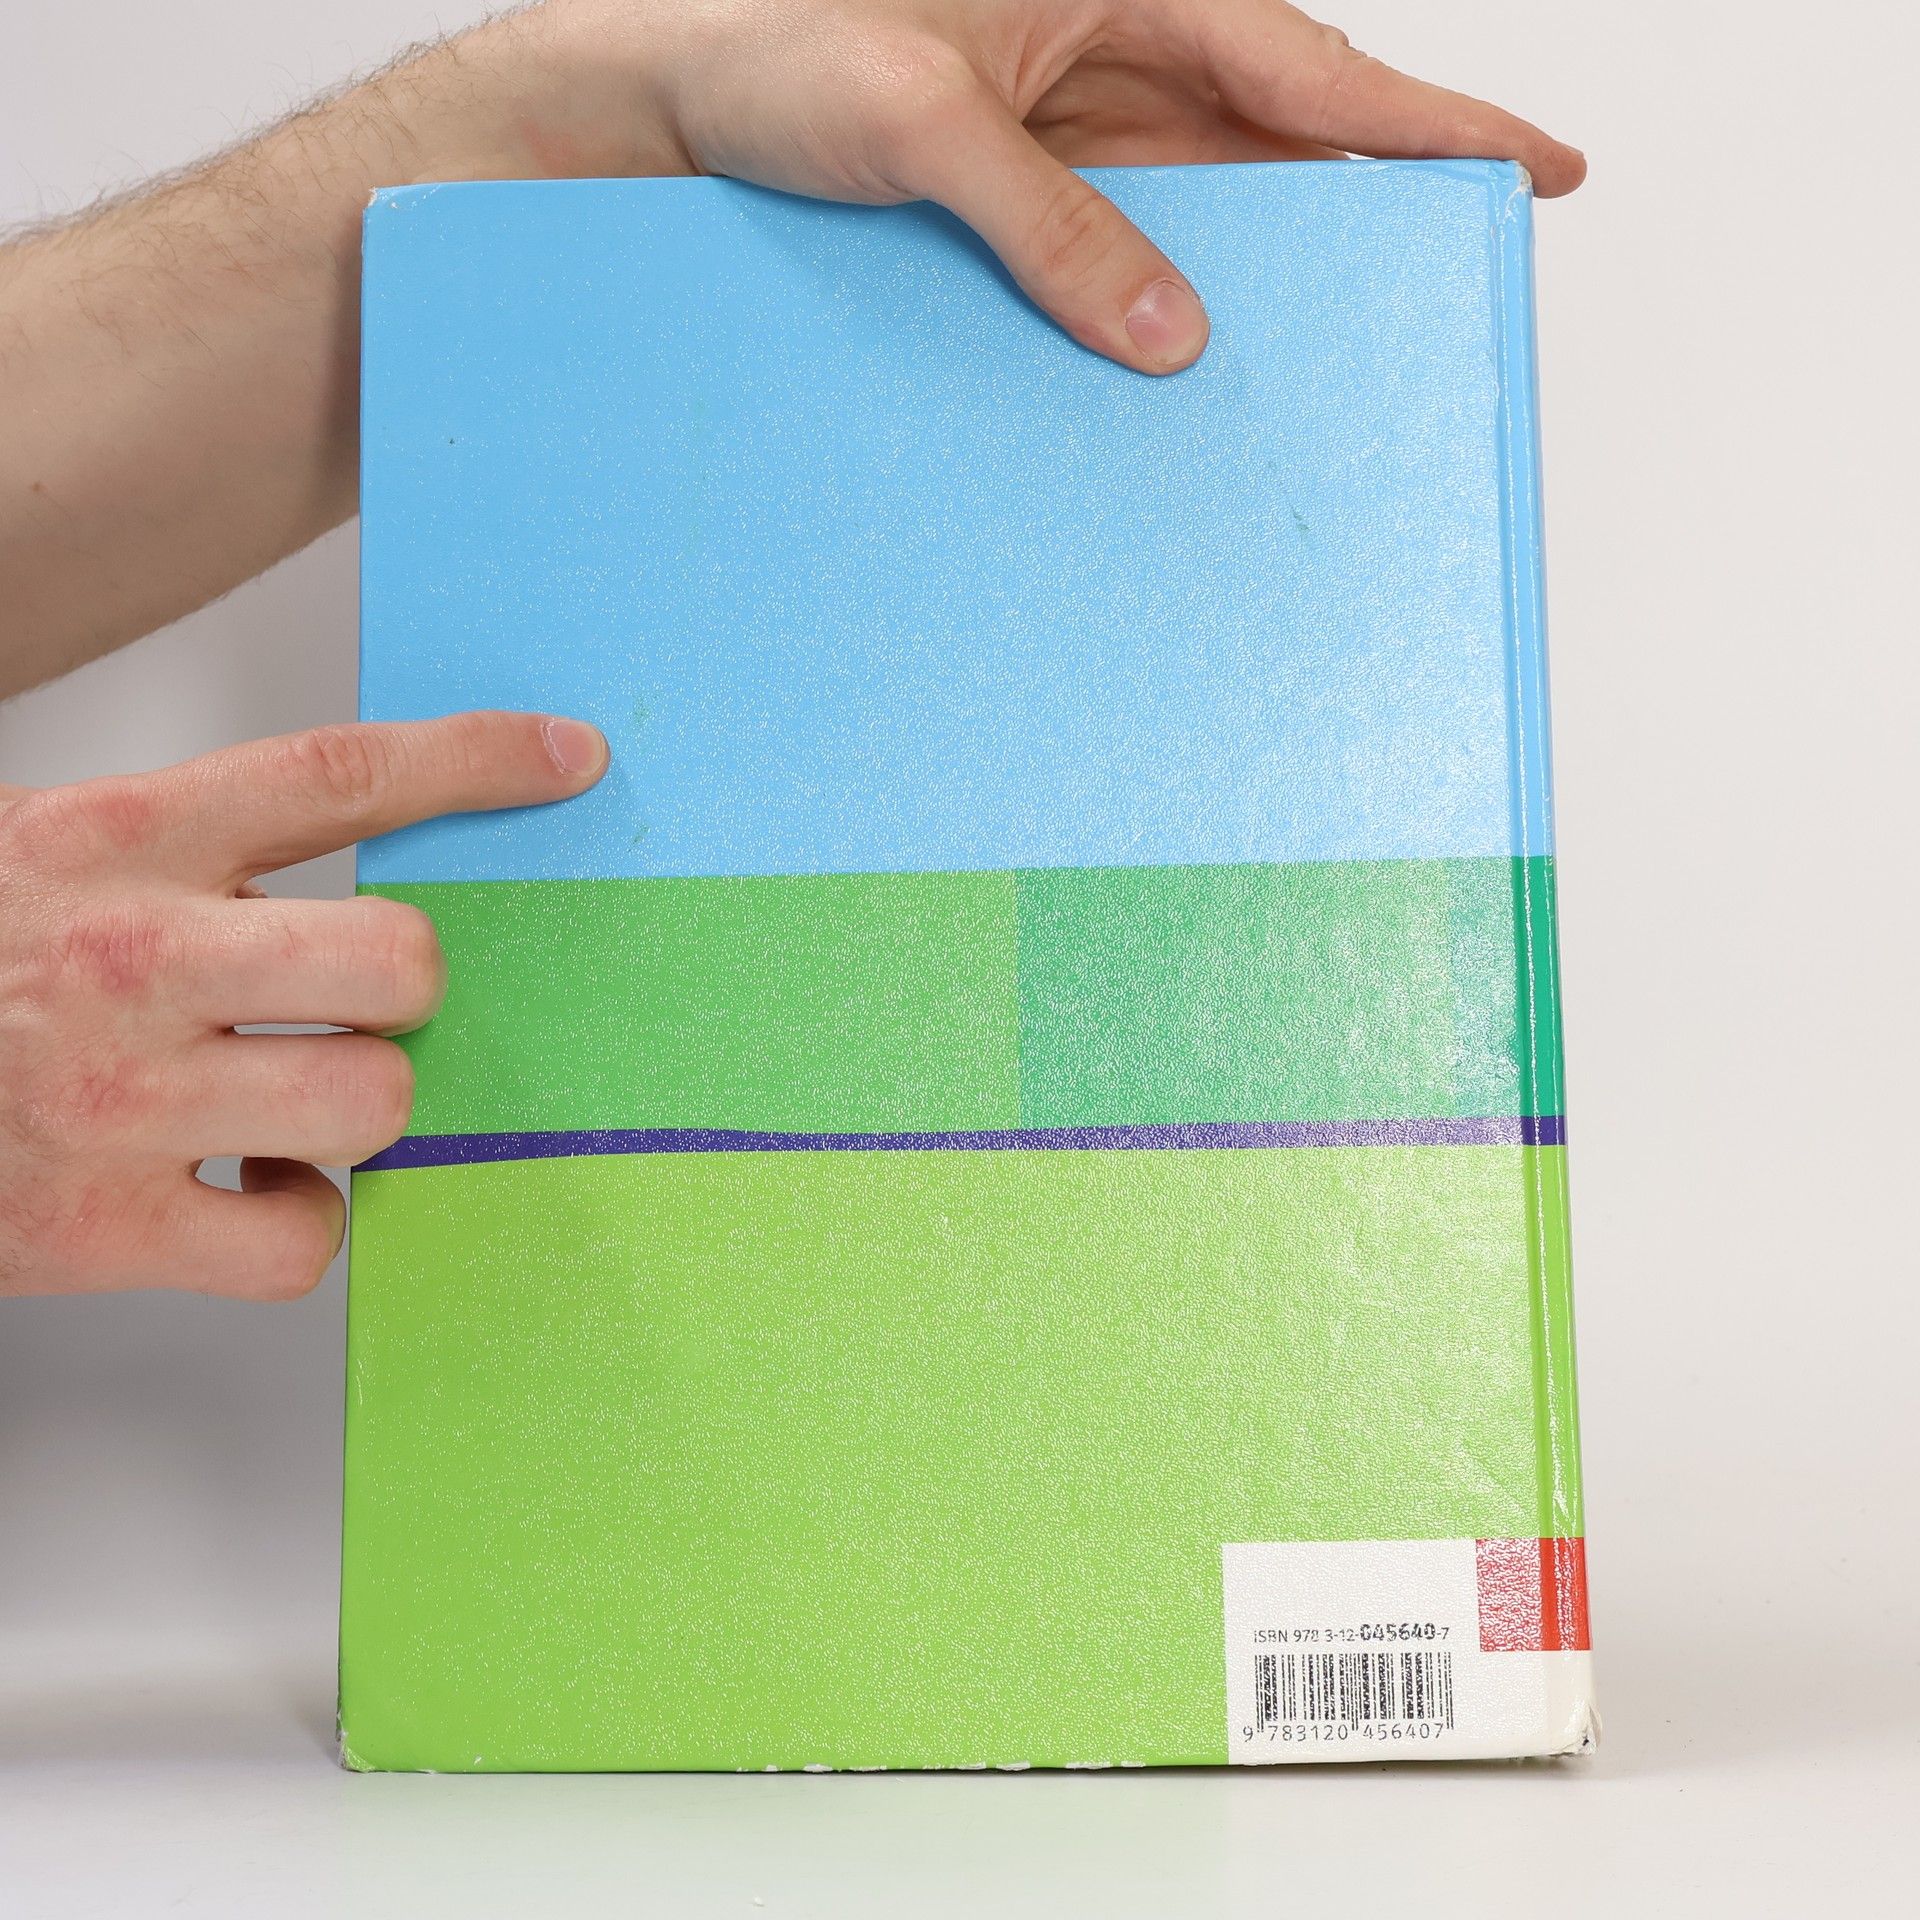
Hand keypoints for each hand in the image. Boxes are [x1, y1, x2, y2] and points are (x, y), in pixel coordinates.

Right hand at [0, 712, 607, 1298]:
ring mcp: (123, 1101)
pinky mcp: (106, 1229)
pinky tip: (251, 1185)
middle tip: (362, 999)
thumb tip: (348, 835)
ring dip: (363, 1103)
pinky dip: (301, 1221)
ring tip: (295, 1096)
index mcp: (116, 840)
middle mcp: (132, 961)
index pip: (337, 774)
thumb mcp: (38, 846)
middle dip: (412, 986)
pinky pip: (303, 1238)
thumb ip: (178, 843)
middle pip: (397, 961)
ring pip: (373, 1101)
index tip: (566, 756)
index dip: (475, 758)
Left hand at [528, 0, 1584, 372]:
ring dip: (1274, 263)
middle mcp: (1096, 45)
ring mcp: (1061, 127)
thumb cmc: (757, 54)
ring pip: (1206, 198)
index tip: (1528, 161)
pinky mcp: (1015, 196)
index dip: (1422, 116)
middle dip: (1373, 193)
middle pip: (1274, 130)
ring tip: (1355, 339)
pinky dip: (1163, 299)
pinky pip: (1122, 247)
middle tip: (1467, 263)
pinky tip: (1200, 354)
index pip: (1297, 60)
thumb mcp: (918, 126)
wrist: (646, 111)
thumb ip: (1053, 224)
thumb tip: (1169, 334)